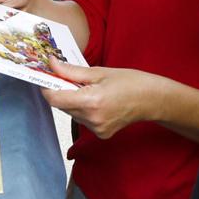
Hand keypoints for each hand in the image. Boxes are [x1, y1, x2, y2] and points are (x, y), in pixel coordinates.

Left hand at [41, 61, 161, 138]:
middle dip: (62, 92)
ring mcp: (96, 129)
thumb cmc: (130, 83)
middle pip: (62, 106)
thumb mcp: (100, 72)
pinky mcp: (101, 134)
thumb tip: (52, 64)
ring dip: (73, 101)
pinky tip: (98, 102)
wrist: (152, 100)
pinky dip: (84, 110)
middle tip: (70, 79)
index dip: (47, 87)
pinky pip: (82, 120)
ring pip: (71, 113)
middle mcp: (92, 119)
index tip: (47, 77)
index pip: (55, 99)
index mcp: (91, 101)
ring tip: (90, 90)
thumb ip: (72, 71)